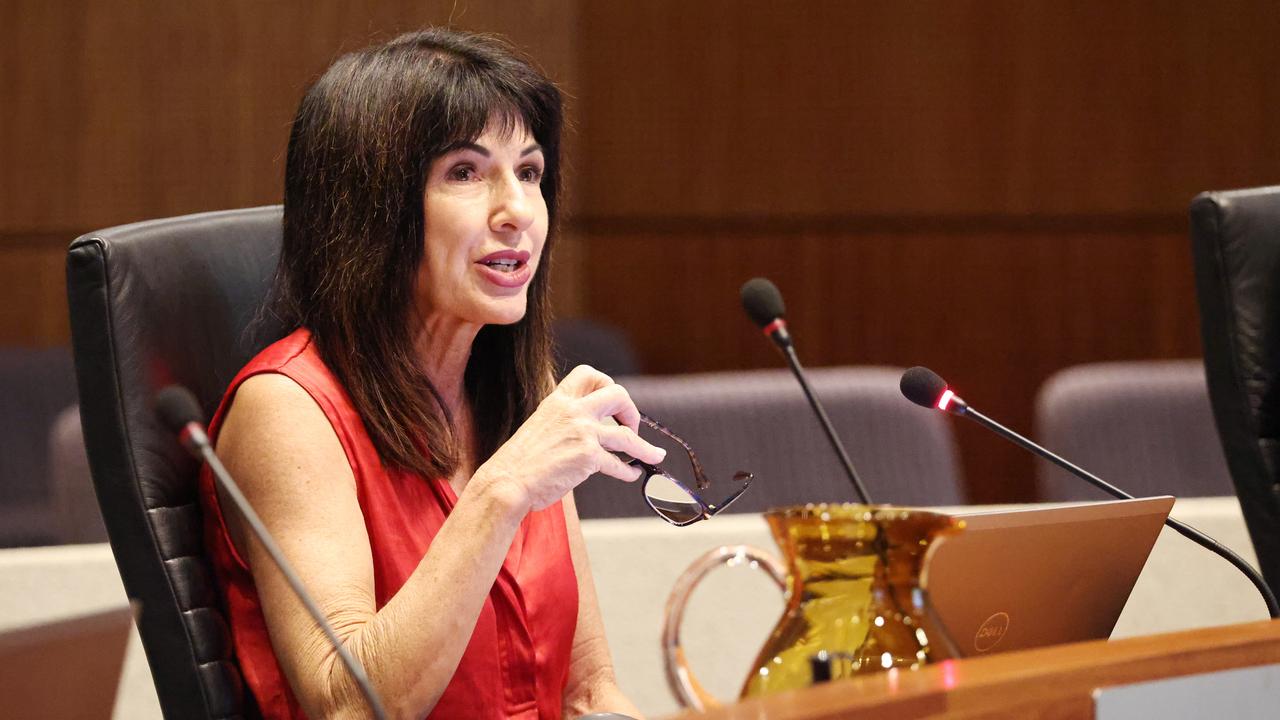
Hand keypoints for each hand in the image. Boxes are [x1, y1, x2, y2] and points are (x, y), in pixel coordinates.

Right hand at [476, 365, 666, 511]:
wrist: (508, 481)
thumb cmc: (520, 461)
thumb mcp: (540, 426)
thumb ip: (564, 422)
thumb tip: (588, 430)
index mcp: (558, 400)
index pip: (589, 374)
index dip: (606, 384)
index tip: (611, 402)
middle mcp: (573, 411)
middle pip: (617, 395)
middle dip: (631, 412)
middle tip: (632, 427)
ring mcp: (583, 433)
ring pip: (627, 436)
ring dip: (645, 448)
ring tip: (655, 455)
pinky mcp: (588, 457)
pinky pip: (619, 463)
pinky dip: (630, 471)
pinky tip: (632, 474)